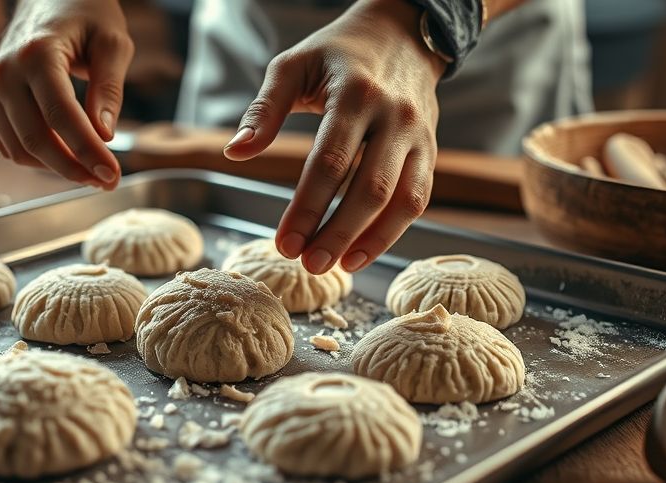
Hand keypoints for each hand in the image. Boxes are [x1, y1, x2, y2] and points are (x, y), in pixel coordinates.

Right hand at [0, 0, 132, 188]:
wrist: (48, 0)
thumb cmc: (85, 16)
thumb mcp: (112, 43)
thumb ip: (109, 88)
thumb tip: (104, 134)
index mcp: (37, 53)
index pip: (61, 116)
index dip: (87, 151)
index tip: (112, 174)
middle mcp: (5, 72)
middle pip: (36, 140)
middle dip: (74, 168)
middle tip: (106, 180)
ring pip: (20, 150)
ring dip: (57, 168)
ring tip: (91, 168)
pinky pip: (8, 146)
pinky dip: (36, 159)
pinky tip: (65, 155)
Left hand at [224, 0, 444, 273]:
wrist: (402, 33)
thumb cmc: (336, 54)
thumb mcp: (293, 66)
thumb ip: (263, 109)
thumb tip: (235, 152)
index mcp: (356, 93)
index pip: (330, 162)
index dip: (306, 208)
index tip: (283, 244)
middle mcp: (395, 116)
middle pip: (370, 188)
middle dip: (337, 232)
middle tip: (307, 264)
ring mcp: (419, 135)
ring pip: (402, 200)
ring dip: (370, 241)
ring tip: (337, 268)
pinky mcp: (430, 150)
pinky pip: (416, 199)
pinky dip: (392, 232)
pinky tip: (361, 253)